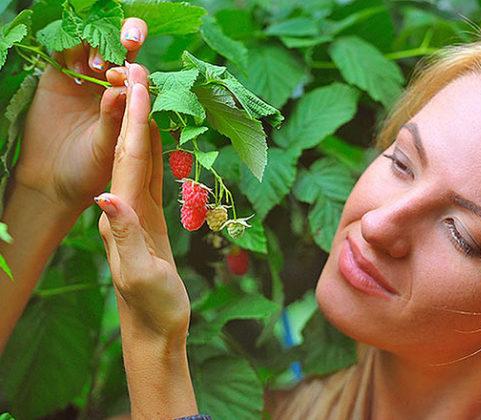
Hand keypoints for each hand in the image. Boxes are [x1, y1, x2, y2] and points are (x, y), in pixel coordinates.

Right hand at [13, 18, 148, 211]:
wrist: (53, 182)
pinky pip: (66, 53)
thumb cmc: (88, 172)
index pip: (140, 81)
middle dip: (123, 53)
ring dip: (97, 51)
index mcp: (131, 107)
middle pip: (123, 55)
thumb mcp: (105, 150)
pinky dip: (71, 52)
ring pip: (95, 49)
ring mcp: (86, 82)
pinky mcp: (59, 77)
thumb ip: (113, 122)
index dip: (138, 76)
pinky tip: (73, 66)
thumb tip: (120, 92)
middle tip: (112, 70)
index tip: (133, 78)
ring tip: (93, 68)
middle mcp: (111, 91)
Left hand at [96, 65, 190, 343]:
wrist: (154, 329)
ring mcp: (136, 213)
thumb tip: (108, 197)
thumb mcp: (141, 274)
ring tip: (149, 92)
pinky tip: (159, 136)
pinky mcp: (151, 220)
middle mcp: (123, 208)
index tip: (138, 83)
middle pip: (129, 150)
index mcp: (122, 216)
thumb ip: (125, 235)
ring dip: (143, 124)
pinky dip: (155, 152)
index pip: (127, 159)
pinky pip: (152, 177)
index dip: (133, 120)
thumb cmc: (153, 307)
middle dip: (133, 109)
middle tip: (140, 70)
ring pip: (140, 159)